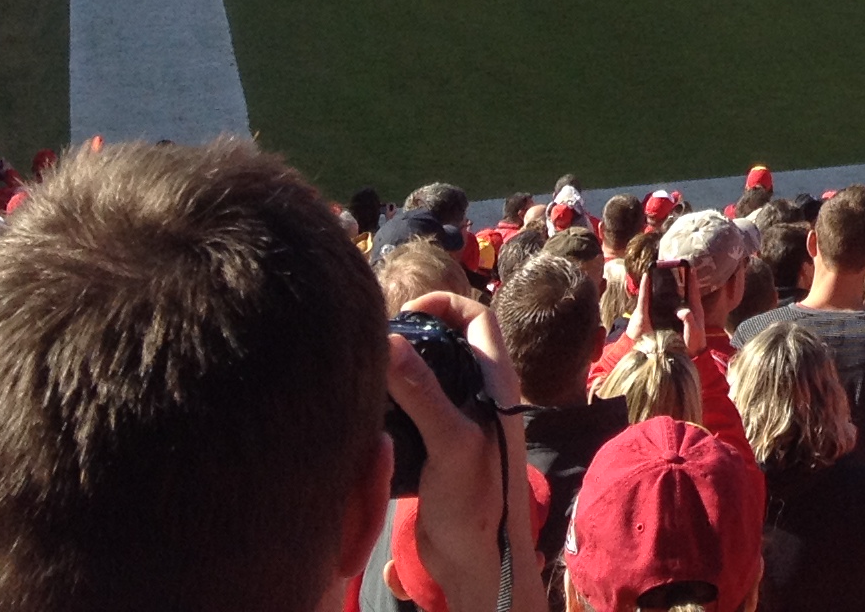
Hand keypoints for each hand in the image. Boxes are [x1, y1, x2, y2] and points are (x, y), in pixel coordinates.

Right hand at [387, 293, 538, 611]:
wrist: (477, 561)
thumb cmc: (477, 502)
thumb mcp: (450, 442)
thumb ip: (423, 391)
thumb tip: (391, 339)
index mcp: (497, 383)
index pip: (478, 317)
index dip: (446, 304)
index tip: (407, 312)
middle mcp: (481, 395)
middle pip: (450, 342)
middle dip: (417, 332)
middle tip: (377, 340)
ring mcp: (460, 420)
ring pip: (430, 374)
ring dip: (402, 368)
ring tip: (366, 370)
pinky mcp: (438, 446)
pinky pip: (415, 408)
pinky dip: (394, 401)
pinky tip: (369, 408)